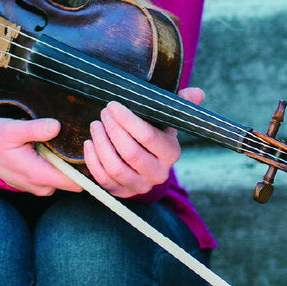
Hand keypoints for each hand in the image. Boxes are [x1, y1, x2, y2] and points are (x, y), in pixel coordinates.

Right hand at [0, 117, 82, 194]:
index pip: (75, 181)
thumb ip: (35, 129)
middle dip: (78, 164)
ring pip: (65, 179)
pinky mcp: (38, 185)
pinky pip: (56, 178)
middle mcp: (42, 186)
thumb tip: (56, 126)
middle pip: (74, 180)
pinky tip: (53, 151)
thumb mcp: (12, 130)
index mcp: (39, 174)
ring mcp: (40, 187)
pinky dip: (58, 166)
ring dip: (67, 164)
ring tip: (63, 144)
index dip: (86, 167)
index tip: (89, 149)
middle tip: (77, 141)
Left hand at [83, 87, 204, 197]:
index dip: (128, 120)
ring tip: (95, 125)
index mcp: (171, 153)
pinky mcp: (120, 192)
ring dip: (101, 143)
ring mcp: (138, 185)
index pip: (148, 136)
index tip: (113, 105)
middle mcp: (157, 173)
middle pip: (130, 152)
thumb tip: (197, 92)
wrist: (149, 169)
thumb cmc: (156, 136)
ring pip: (115, 167)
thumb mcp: (168, 121)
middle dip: (112, 129)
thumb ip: (180, 104)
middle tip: (103, 113)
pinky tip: (89, 142)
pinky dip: (92, 160)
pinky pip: (102, 178)